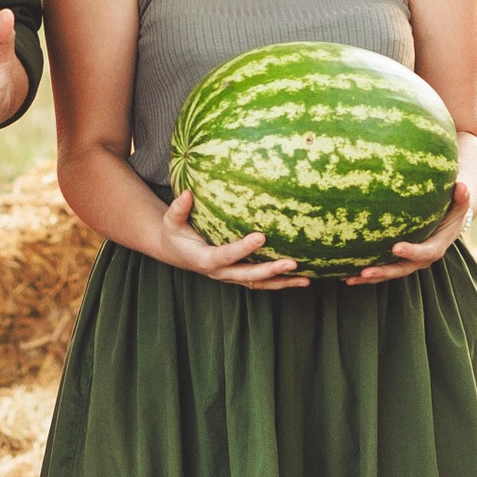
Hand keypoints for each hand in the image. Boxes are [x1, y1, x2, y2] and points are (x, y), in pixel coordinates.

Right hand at [152, 188, 303, 289]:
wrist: (176, 252)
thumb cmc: (175, 233)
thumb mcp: (171, 222)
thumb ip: (178, 209)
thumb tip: (187, 194)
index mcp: (205, 259)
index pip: (226, 255)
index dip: (243, 248)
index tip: (262, 236)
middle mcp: (220, 272)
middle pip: (248, 275)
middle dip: (270, 271)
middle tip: (292, 263)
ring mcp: (231, 276)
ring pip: (258, 283)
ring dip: (281, 282)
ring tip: (305, 278)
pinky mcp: (238, 276)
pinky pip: (261, 282)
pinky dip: (280, 282)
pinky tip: (301, 279)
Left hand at [356, 178, 471, 279]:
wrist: (450, 220)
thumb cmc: (453, 207)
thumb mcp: (460, 202)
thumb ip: (461, 196)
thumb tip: (462, 185)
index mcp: (437, 246)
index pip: (425, 252)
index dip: (412, 252)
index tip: (396, 247)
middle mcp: (422, 258)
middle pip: (402, 269)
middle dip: (384, 272)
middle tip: (365, 271)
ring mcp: (409, 262)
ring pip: (389, 273)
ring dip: (370, 277)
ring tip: (349, 278)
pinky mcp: (398, 260)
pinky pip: (382, 268)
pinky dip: (365, 273)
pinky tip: (345, 274)